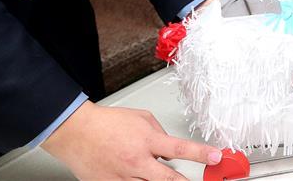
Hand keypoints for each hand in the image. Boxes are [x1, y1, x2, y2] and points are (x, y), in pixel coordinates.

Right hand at [43, 101, 221, 179]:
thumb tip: (170, 151)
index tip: (215, 157)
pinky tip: (143, 180)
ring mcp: (124, 177)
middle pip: (170, 180)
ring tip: (169, 179)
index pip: (181, 148)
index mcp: (147, 140)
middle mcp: (137, 161)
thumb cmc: (107, 123)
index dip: (201, 154)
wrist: (77, 132)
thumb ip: (160, 133)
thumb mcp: (142, 118)